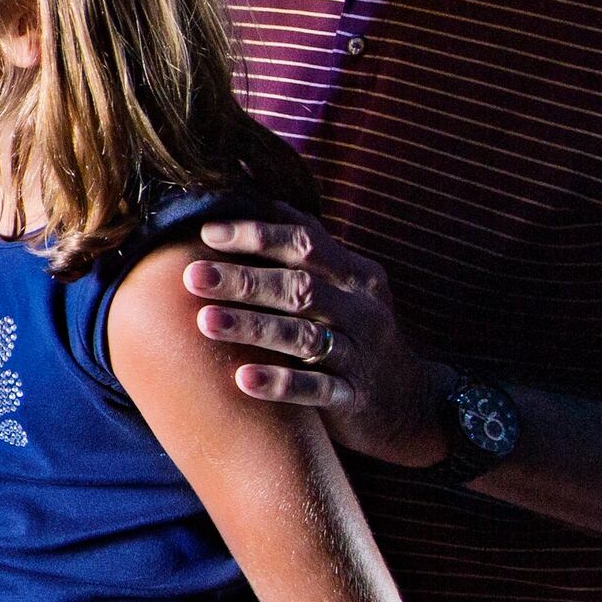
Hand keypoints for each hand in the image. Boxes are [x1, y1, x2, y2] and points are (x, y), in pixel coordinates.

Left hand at [184, 211, 448, 468]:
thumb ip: (313, 246)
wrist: (409, 401)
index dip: (258, 236)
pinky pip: (317, 390)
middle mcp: (362, 310)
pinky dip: (281, 384)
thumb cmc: (358, 330)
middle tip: (192, 276)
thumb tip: (270, 200)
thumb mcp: (347, 285)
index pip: (307, 245)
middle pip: (300, 288)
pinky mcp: (354, 397)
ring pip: (304, 337)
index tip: (208, 233)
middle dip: (244, 281)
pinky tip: (243, 379)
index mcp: (357, 276)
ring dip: (253, 328)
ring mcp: (360, 355)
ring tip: (206, 321)